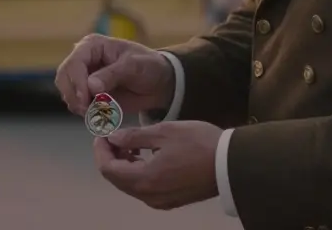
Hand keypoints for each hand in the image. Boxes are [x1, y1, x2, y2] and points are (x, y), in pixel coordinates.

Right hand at [54, 34, 173, 114]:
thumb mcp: (134, 66)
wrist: (158, 84)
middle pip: (64, 78)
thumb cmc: (148, 66)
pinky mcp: (87, 93)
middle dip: (74, 96)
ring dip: (78, 105)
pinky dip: (84, 112)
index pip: (74, 63)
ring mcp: (83, 77)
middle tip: (89, 110)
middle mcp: (83, 59)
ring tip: (98, 112)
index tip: (86, 100)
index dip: (77, 82)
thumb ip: (112, 75)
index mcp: (92, 46)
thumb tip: (91, 87)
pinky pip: (76, 104)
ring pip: (67, 92)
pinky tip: (99, 113)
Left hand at [94, 121, 222, 209]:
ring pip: (130, 186)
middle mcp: (149, 196)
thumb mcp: (164, 132)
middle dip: (110, 158)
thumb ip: (134, 136)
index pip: (108, 169)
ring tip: (130, 144)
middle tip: (112, 137)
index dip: (100, 151)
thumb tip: (112, 138)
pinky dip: (137, 173)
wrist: (231, 164)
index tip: (102, 134)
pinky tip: (145, 156)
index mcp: (145, 179)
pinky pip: (144, 189)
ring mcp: (160, 201)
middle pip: (117, 180)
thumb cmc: (198, 143)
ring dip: (124, 166)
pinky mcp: (171, 201)